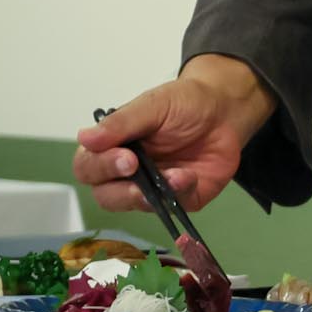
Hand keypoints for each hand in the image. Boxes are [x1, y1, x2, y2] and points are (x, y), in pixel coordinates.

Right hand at [72, 56, 274, 212]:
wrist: (227, 109)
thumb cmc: (184, 104)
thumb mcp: (153, 105)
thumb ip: (121, 123)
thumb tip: (85, 137)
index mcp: (112, 149)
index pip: (88, 168)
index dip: (100, 167)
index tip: (124, 156)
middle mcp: (126, 175)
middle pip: (106, 196)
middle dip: (120, 190)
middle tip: (137, 169)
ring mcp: (153, 189)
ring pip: (137, 206)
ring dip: (151, 194)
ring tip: (173, 175)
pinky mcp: (181, 198)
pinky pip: (173, 207)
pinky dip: (179, 193)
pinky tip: (188, 176)